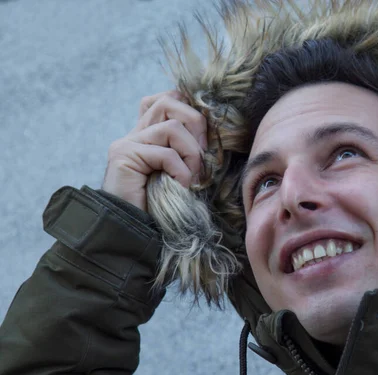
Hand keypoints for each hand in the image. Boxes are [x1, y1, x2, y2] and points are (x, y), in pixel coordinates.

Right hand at [102, 91, 206, 211]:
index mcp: (148, 135)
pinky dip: (181, 171)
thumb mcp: (184, 174)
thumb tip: (215, 136)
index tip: (205, 137)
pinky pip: (165, 153)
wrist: (134, 235)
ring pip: (172, 126)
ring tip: (192, 177)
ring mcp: (127, 144)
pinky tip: (180, 188)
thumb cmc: (163, 209)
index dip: (190, 108)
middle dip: (196, 124)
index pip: (166, 99)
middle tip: (203, 156)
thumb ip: (190, 152)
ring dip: (191, 153)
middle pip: (169, 101)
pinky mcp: (124, 156)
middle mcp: (135, 134)